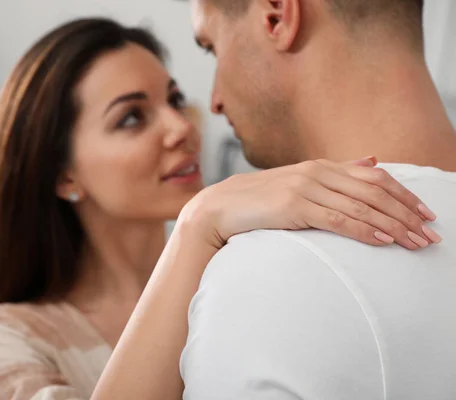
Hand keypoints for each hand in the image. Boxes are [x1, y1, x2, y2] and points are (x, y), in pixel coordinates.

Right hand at [182, 158, 439, 250]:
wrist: (221, 206)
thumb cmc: (260, 199)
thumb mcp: (300, 181)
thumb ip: (337, 173)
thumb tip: (371, 162)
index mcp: (322, 166)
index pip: (374, 178)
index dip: (404, 195)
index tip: (425, 213)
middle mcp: (317, 172)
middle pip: (374, 192)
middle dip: (406, 214)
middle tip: (430, 234)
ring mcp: (305, 188)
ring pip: (361, 207)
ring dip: (393, 226)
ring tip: (415, 242)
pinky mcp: (294, 206)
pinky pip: (337, 219)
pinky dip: (363, 230)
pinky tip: (382, 240)